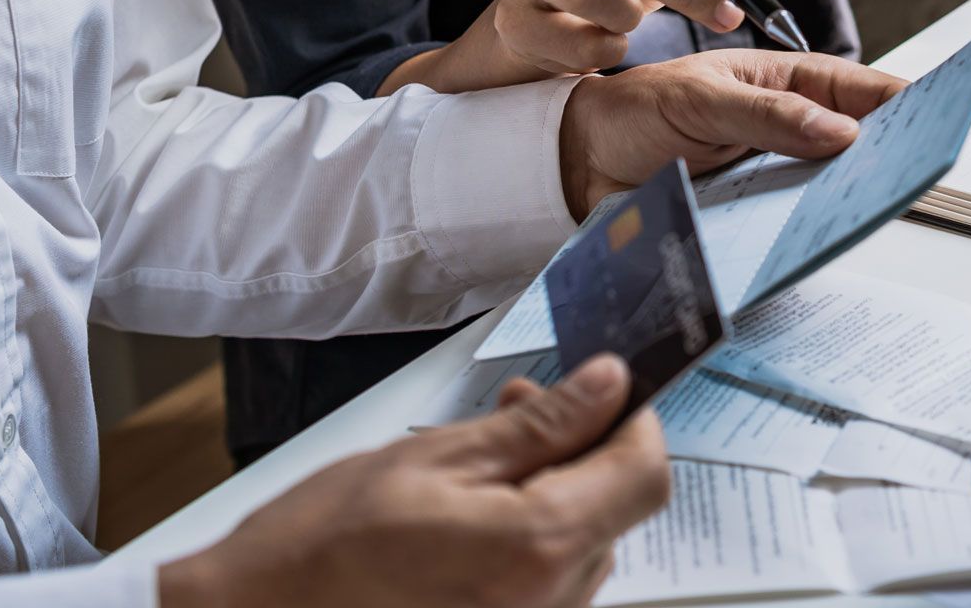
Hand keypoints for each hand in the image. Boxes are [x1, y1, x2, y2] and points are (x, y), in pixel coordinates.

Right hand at [158, 353, 667, 607]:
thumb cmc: (326, 544)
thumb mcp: (436, 457)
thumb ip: (539, 425)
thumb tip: (611, 385)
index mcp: (538, 548)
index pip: (643, 474)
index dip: (631, 421)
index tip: (599, 389)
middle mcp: (553, 605)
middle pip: (617, 509)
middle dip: (583, 451)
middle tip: (517, 408)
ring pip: (586, 544)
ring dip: (554, 494)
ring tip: (479, 467)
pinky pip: (551, 582)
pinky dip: (530, 539)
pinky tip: (472, 518)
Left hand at [558, 48, 905, 216]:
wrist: (580, 163)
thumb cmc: (637, 112)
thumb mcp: (700, 101)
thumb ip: (767, 115)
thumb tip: (842, 134)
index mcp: (785, 82)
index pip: (858, 89)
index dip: (903, 100)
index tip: (939, 115)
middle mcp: (788, 126)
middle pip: (858, 142)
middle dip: (890, 155)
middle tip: (920, 173)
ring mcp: (774, 171)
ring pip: (832, 185)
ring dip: (852, 197)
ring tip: (877, 210)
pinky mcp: (755, 212)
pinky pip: (795, 221)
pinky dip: (811, 230)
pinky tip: (822, 241)